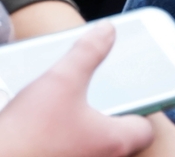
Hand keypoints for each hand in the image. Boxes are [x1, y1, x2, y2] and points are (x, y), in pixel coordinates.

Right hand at [0, 22, 152, 156]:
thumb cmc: (30, 129)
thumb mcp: (63, 77)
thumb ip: (89, 52)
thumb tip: (109, 30)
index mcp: (112, 142)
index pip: (144, 130)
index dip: (142, 109)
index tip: (131, 94)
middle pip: (117, 143)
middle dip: (109, 121)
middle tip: (98, 98)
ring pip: (89, 150)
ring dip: (82, 135)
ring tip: (66, 110)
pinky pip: (65, 154)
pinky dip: (61, 145)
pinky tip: (41, 128)